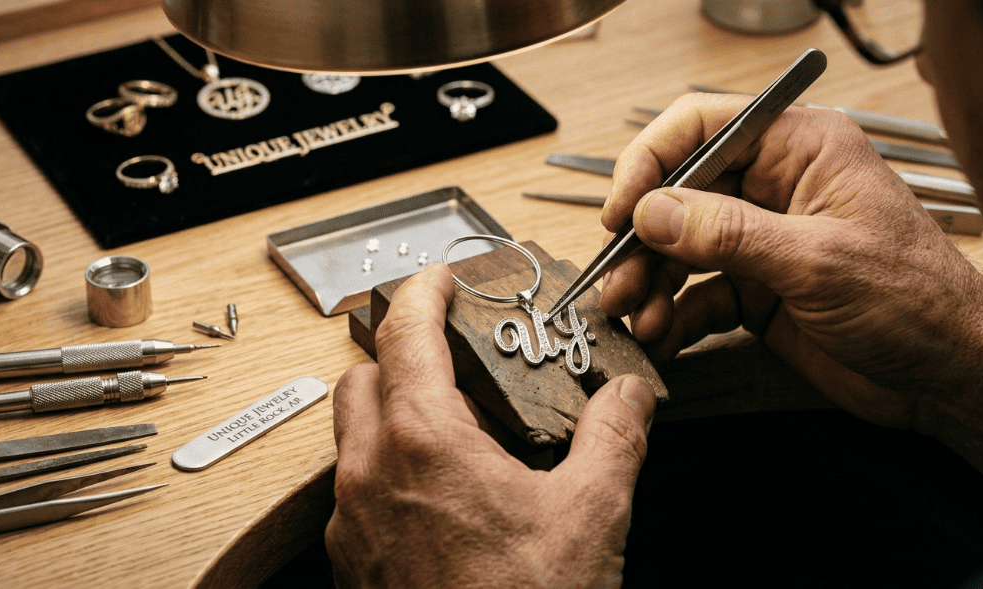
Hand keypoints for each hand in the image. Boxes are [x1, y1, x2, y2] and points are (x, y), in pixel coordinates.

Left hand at [326, 263, 656, 588]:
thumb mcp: (592, 514)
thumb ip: (614, 437)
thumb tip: (630, 395)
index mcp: (422, 442)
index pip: (404, 331)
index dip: (424, 291)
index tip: (443, 277)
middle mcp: (370, 473)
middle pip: (364, 374)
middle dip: (404, 353)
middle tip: (458, 359)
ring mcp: (354, 521)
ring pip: (353, 432)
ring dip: (395, 411)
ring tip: (460, 429)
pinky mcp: (355, 561)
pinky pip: (357, 486)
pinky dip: (390, 466)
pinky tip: (446, 494)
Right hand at [599, 92, 982, 429]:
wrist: (948, 376)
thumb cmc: (915, 301)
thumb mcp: (816, 261)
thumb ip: (728, 234)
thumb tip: (653, 210)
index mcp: (800, 149)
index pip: (704, 127)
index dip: (651, 162)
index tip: (622, 210)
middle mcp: (775, 187)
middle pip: (681, 194)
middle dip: (643, 240)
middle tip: (617, 279)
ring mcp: (762, 240)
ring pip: (681, 249)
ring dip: (651, 283)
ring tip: (634, 316)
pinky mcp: (756, 290)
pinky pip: (698, 295)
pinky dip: (674, 316)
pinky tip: (662, 336)